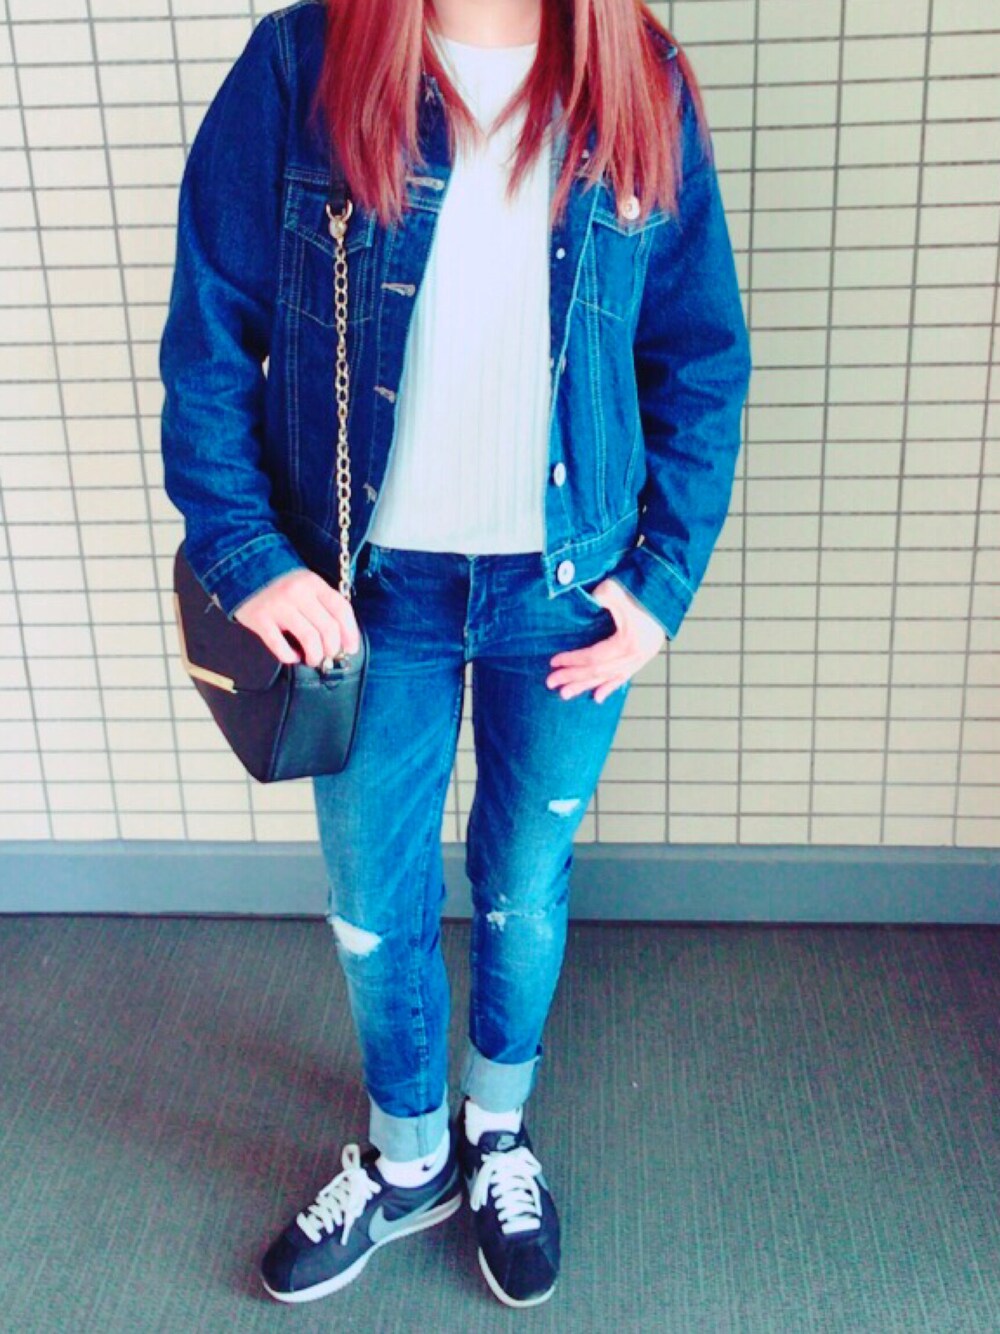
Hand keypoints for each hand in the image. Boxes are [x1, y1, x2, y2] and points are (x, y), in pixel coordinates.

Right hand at [233, 567, 360, 667]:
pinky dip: (290, 656)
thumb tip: (340, 636)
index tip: (351, 648)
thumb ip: (322, 603)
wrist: (242, 569)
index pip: (342, 610)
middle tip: (328, 656)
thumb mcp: (305, 583)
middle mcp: (298, 593)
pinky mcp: (260, 619)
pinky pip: (280, 646)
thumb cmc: (280, 582)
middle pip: (328, 628)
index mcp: (313, 583)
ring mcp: (278, 606)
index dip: (350, 633)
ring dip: (315, 656)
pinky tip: (293, 656)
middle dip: (332, 649)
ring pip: (309, 639)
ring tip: (312, 659)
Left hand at [546, 578, 666, 702]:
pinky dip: (609, 687)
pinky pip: (623, 676)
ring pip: (608, 677)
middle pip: (598, 671)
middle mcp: (634, 656)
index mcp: (628, 642)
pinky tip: (597, 697)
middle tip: (550, 683)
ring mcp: (640, 658)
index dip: (572, 660)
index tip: (553, 661)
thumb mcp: (619, 590)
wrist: (668, 593)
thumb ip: (604, 596)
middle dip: (573, 677)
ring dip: (585, 686)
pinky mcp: (642, 657)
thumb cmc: (642, 591)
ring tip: (565, 694)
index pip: (594, 657)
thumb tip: (592, 601)